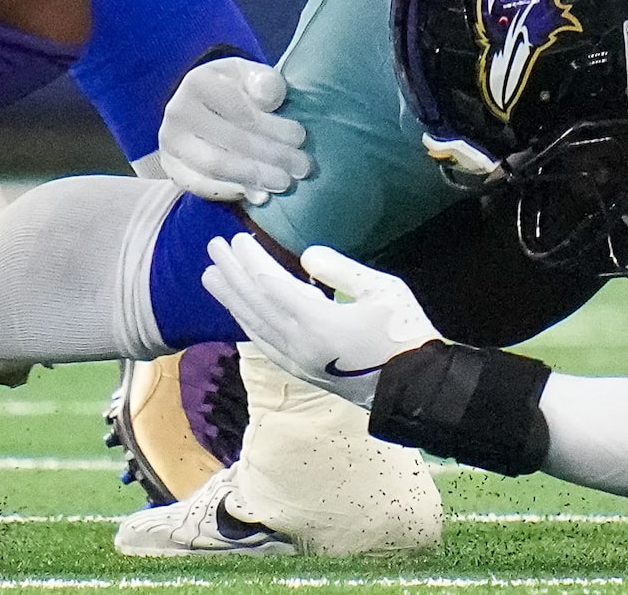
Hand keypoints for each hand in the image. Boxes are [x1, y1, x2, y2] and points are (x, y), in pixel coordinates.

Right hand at [159, 57, 311, 205]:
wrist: (198, 107)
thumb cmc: (232, 89)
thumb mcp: (249, 75)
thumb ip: (263, 80)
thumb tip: (269, 96)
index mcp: (198, 82)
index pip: (240, 110)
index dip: (273, 126)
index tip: (300, 138)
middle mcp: (178, 112)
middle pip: (230, 139)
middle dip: (271, 155)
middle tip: (301, 167)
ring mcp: (171, 143)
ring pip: (215, 165)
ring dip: (254, 177)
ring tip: (284, 182)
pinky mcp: (172, 168)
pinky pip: (201, 186)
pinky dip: (231, 191)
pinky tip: (258, 194)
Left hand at [200, 236, 439, 408]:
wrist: (415, 388)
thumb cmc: (404, 333)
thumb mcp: (381, 291)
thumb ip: (340, 271)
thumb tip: (306, 256)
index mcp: (317, 322)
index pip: (271, 285)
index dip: (251, 261)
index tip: (236, 239)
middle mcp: (299, 344)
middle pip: (255, 304)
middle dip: (233, 275)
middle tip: (212, 248)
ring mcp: (298, 361)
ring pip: (255, 326)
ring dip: (232, 299)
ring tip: (212, 277)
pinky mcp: (302, 371)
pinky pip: (265, 344)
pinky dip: (248, 324)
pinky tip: (240, 315)